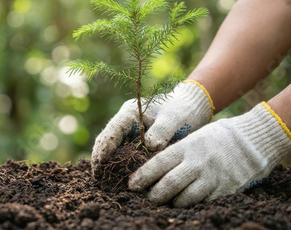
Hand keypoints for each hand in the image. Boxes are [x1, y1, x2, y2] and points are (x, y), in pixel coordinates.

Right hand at [91, 80, 213, 175]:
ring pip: (113, 149)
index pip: (112, 131)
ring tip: (105, 182)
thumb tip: (149, 146)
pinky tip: (120, 179)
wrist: (192, 108)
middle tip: (98, 179)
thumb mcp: (174, 118)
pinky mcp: (137, 142)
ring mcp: (130, 132)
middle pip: (107, 141)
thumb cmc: (183, 110)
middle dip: (101, 159)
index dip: (103, 149)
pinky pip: (125, 155)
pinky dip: (122, 166)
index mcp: (130, 112)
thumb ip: (161, 131)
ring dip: (109, 164)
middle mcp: (126, 122)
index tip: (99, 166)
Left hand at [128, 102, 290, 206]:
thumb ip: (176, 152)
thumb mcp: (194, 138)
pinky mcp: (225, 190)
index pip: (158, 163)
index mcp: (187, 147)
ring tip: (167, 203)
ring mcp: (212, 177)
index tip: (132, 185)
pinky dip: (192, 205)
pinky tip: (187, 204)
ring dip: (173, 203)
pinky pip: (204, 203)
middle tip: (148, 199)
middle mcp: (197, 162)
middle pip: (169, 184)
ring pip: (185, 198)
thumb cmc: (219, 137)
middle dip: (154, 195)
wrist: (254, 140)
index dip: (143, 176)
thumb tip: (154, 167)